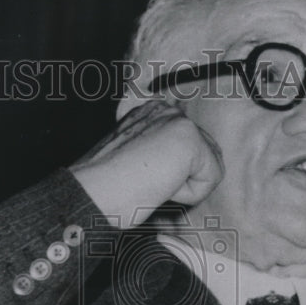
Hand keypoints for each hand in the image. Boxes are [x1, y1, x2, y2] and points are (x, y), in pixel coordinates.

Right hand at [70, 99, 223, 226]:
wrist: (94, 192)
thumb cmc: (107, 186)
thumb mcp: (135, 160)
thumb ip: (160, 153)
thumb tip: (184, 168)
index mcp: (151, 113)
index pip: (191, 147)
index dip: (176, 172)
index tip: (146, 178)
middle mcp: (166, 110)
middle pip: (207, 155)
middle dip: (185, 178)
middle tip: (149, 183)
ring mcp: (179, 122)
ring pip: (209, 168)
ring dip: (185, 186)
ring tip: (153, 183)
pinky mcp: (191, 140)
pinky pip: (210, 180)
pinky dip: (189, 194)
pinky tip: (160, 185)